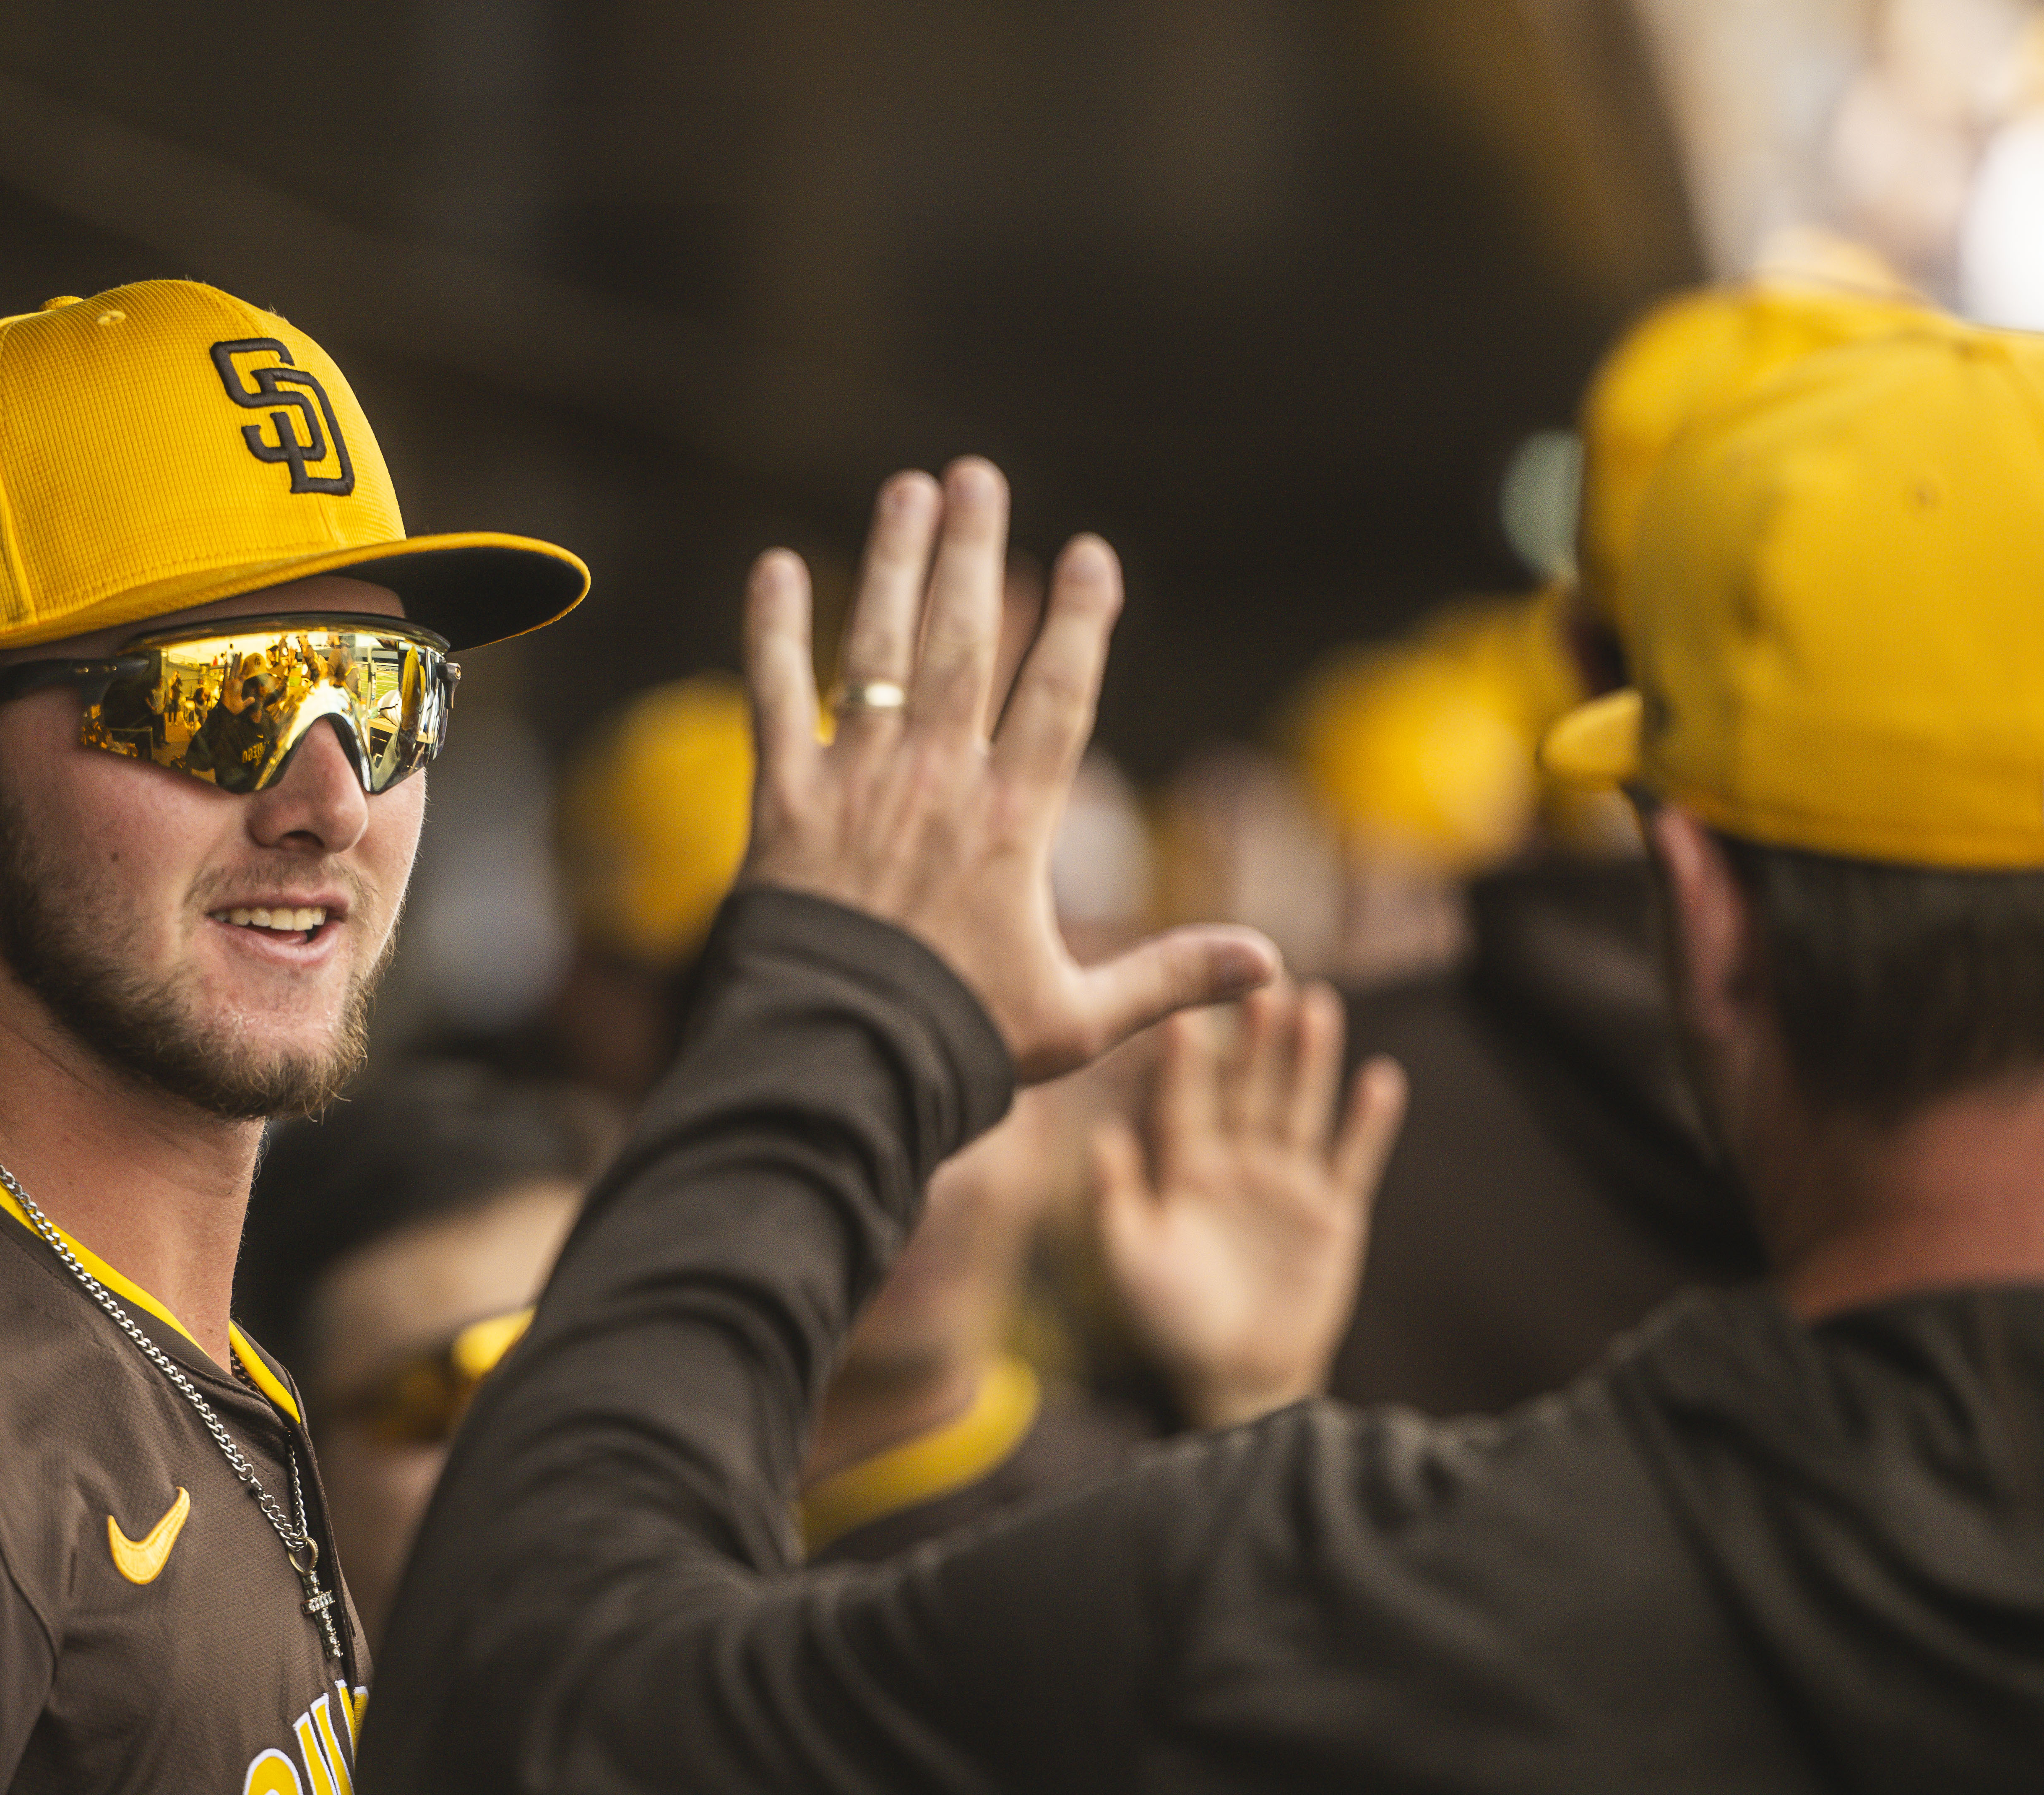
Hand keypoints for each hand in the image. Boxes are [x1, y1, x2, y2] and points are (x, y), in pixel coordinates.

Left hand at [741, 460, 1277, 1081]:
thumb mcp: (1077, 1020)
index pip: (1057, 697)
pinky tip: (773, 566)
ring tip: (906, 490)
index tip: (1090, 554)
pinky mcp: (784, 804)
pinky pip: (775, 700)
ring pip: (877, 651)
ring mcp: (857, 786)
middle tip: (976, 475)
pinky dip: (772, 632)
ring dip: (890, 564)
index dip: (1078, 622)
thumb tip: (1271, 964)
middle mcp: (936, 784)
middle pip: (963, 643)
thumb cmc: (959, 1046)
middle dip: (972, 553)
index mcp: (1011, 825)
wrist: (838, 1070)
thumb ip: (1170, 977)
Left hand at [1090, 980, 1406, 1427]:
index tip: (1184, 1010)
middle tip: (1264, 980)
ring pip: (1299, 1108)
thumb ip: (1119, 1197)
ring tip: (1317, 1004)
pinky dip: (1367, 1122)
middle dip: (1257, 1038)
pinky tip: (1379, 1075)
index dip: (1186, 1060)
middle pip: (1250, 1089)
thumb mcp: (1133, 1259)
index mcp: (1186, 1169)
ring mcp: (1287, 1184)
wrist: (1233, 1373)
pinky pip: (1351, 1159)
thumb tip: (1099, 1133)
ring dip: (1310, 1059)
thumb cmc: (1171, 1319)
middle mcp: (1238, 1164)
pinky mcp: (1332, 1212)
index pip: (1186, 1102)